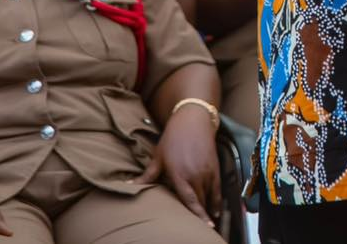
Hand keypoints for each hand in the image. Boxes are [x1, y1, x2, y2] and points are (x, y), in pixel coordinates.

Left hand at [140, 107, 221, 223]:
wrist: (193, 120)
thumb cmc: (173, 137)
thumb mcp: (158, 156)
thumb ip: (147, 175)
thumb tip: (129, 184)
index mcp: (179, 174)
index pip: (190, 201)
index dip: (197, 215)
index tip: (204, 226)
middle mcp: (195, 175)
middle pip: (200, 202)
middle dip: (200, 214)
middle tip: (198, 227)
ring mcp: (206, 171)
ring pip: (210, 197)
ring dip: (208, 209)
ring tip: (208, 221)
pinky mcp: (215, 167)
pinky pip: (218, 188)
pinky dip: (217, 200)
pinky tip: (215, 209)